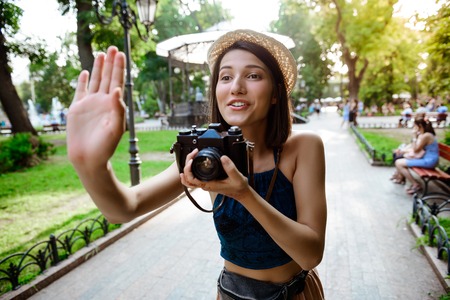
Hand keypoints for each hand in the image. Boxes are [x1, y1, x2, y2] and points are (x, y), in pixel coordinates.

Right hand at [67, 46, 125, 168]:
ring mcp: (90, 104)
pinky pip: (80, 91)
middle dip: (110, 63)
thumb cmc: (105, 146)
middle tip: (113, 47)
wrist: (88, 158)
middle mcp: (102, 102)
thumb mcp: (116, 127)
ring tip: (101, 54)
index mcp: (114, 105)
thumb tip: (118, 89)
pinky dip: (83, 81)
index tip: (121, 54)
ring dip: (98, 68)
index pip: (117, 82)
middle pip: (107, 78)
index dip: (119, 68)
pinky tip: (85, 72)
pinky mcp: (77, 109)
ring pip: (95, 81)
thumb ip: (118, 109)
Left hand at [180, 149, 250, 199]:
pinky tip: (190, 167)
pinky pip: (194, 180)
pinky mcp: (208, 182)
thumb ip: (230, 168)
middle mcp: (205, 185)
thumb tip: (223, 158)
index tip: (192, 159)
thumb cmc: (238, 187)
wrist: (241, 193)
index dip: (188, 169)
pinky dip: (190, 173)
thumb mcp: (237, 177)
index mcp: (209, 185)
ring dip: (186, 170)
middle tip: (192, 155)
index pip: (192, 179)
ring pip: (189, 180)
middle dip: (186, 166)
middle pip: (187, 179)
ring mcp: (206, 185)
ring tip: (189, 158)